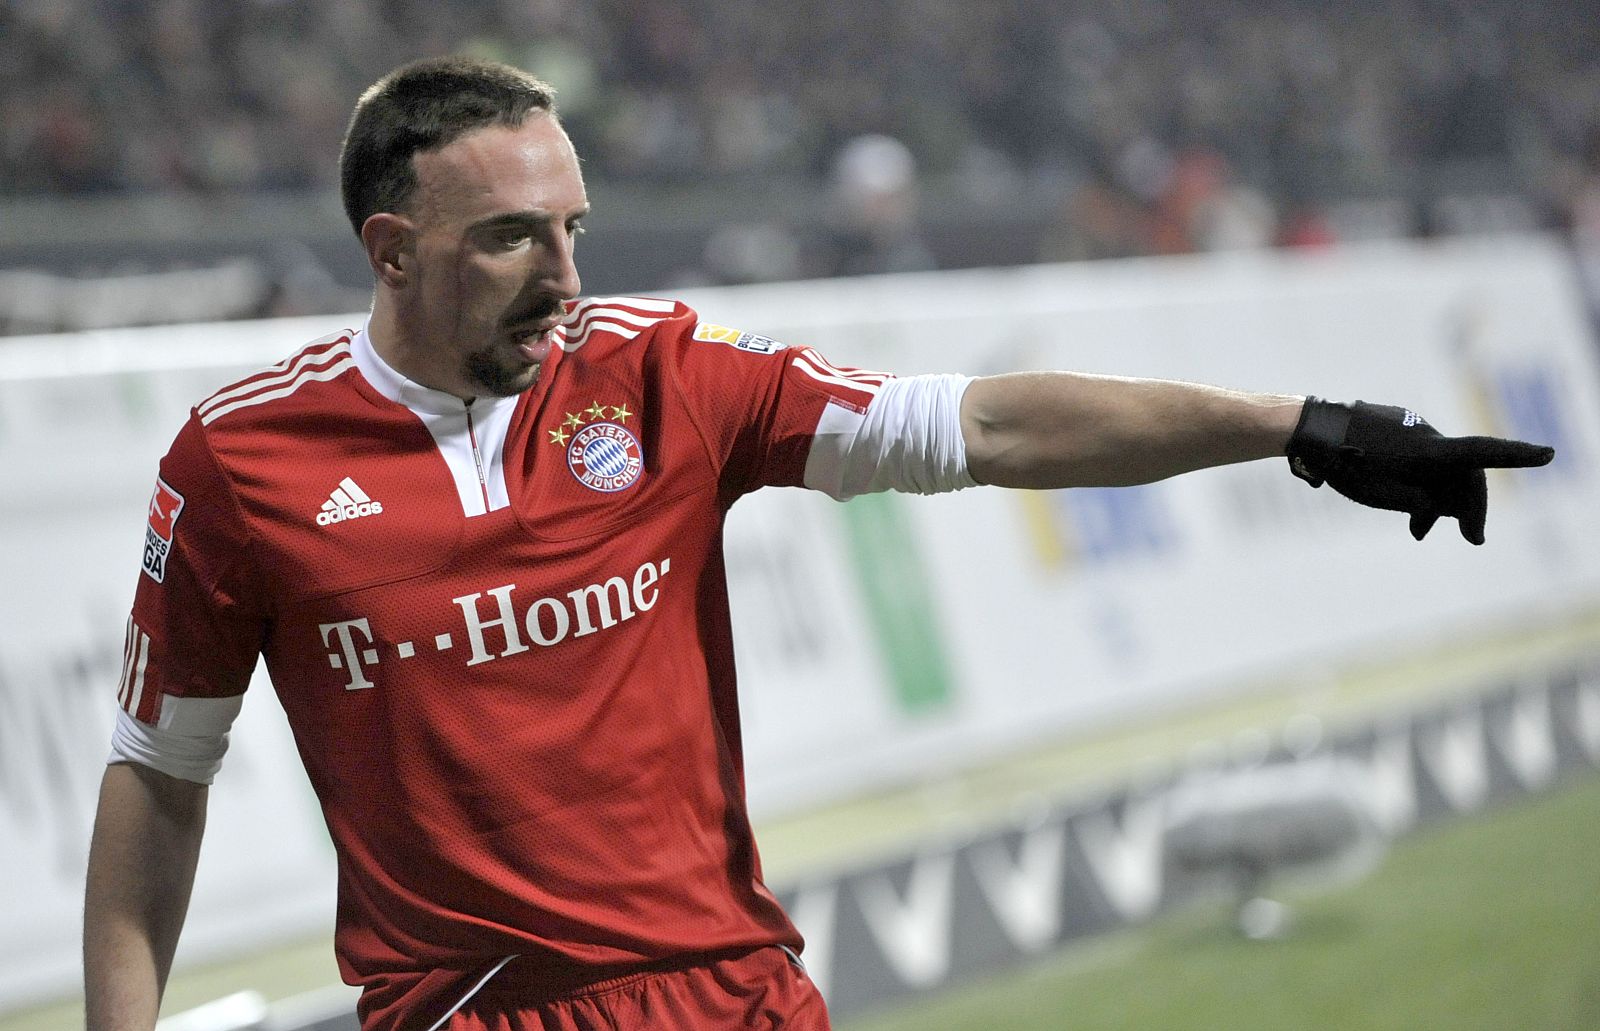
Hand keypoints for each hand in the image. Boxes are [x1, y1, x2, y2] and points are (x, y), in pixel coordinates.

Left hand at [1286, 397, 1553, 543]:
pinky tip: (1405, 512)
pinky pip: (1419, 461)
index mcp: (1434, 451)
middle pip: (1463, 473)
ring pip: (1439, 470)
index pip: (1485, 453)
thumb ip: (1427, 504)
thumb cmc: (1350, 465)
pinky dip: (1419, 485)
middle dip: (1467, 507)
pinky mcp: (1397, 432)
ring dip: (1437, 501)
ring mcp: (1414, 432)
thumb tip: (1449, 508)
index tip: (1548, 455)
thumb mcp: (1390, 497)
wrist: (1312, 431)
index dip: (1518, 457)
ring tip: (1418, 532)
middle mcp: (1430, 436)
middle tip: (1471, 538)